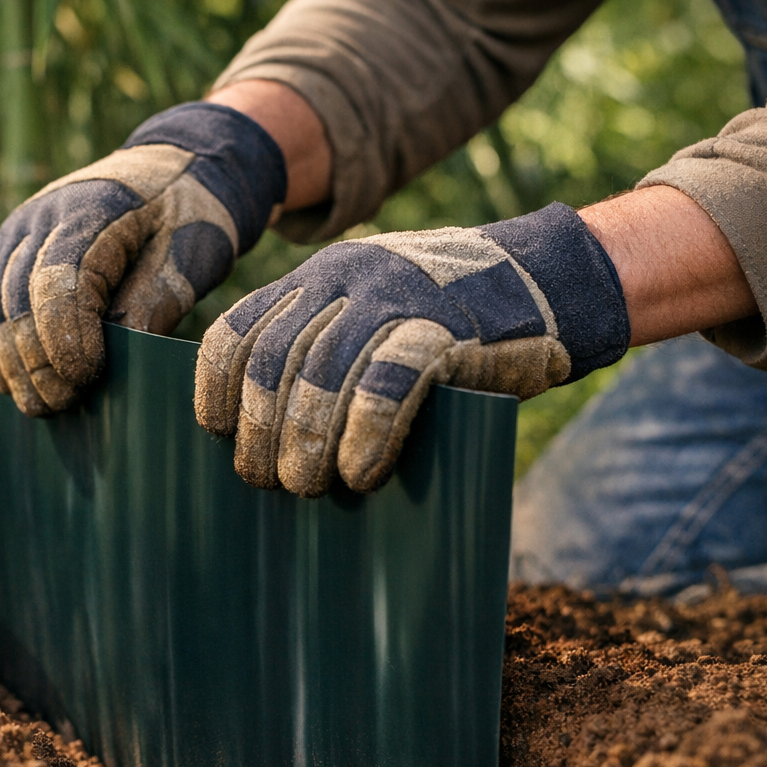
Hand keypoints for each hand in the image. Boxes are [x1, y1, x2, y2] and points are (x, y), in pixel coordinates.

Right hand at [0, 102, 285, 415]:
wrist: (172, 170)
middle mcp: (42, 214)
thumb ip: (155, 301)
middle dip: (34, 360)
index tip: (84, 380)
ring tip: (39, 404)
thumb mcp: (191, 257)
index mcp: (92, 208)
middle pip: (17, 297)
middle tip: (60, 405)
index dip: (63, 337)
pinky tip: (11, 379)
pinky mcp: (9, 247)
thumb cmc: (188, 217)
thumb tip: (119, 353)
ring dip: (8, 360)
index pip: (58, 280)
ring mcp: (18, 229)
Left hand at [195, 202, 630, 495]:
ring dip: (306, 443)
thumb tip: (264, 439)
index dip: (216, 388)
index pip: (236, 330)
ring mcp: (396, 300)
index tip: (220, 433)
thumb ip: (320, 351)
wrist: (550, 285)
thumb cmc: (446, 326)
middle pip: (272, 363)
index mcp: (316, 280)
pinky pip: (387, 385)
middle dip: (261, 431)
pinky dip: (366, 436)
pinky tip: (360, 475)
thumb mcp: (371, 316)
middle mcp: (346, 281)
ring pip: (322, 376)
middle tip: (268, 480)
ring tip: (309, 486)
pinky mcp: (446, 329)